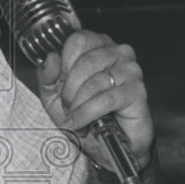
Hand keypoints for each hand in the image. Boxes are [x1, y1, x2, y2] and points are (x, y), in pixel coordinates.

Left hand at [35, 30, 153, 169]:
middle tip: (67, 106)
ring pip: (94, 81)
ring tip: (74, 118)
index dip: (64, 63)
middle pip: (85, 60)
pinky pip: (105, 99)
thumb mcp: (53, 94)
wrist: (106, 144)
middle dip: (69, 88)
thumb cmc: (82, 114)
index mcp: (98, 45)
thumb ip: (47, 74)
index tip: (60, 83)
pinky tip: (81, 124)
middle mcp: (118, 52)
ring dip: (78, 104)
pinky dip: (87, 114)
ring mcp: (130, 70)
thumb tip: (51, 57)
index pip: (79, 39)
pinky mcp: (137, 92)